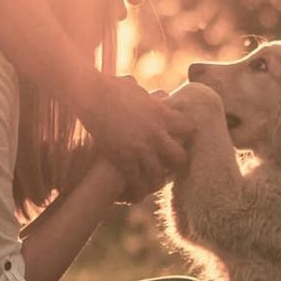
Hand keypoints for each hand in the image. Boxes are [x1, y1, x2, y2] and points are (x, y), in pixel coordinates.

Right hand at [78, 75, 194, 198]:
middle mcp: (156, 135)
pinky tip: (135, 194)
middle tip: (170, 168)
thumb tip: (155, 95)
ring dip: (155, 182)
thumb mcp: (138, 89)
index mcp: (162, 115)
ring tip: (150, 184)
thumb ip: (150, 97)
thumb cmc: (110, 87)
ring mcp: (140, 150)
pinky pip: (137, 184)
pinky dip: (137, 192)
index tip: (178, 140)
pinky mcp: (123, 161)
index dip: (185, 136)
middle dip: (176, 165)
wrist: (90, 95)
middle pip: (180, 159)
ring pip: (158, 177)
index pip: (189, 130)